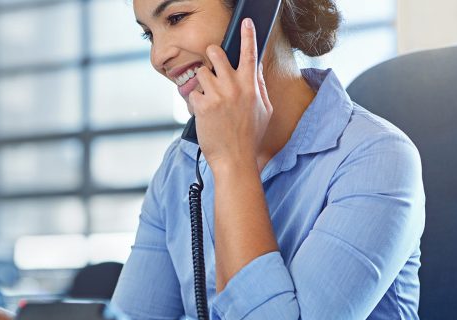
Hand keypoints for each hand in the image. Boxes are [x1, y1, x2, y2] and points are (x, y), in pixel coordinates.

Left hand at [188, 18, 272, 167]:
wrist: (234, 159)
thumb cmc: (250, 136)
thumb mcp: (264, 110)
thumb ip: (258, 87)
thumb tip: (254, 70)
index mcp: (251, 86)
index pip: (250, 53)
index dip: (248, 35)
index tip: (245, 23)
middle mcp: (234, 86)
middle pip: (215, 53)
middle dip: (211, 56)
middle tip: (212, 67)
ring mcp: (217, 95)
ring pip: (200, 73)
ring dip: (201, 83)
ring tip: (209, 99)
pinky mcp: (202, 105)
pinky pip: (192, 94)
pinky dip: (195, 103)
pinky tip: (204, 114)